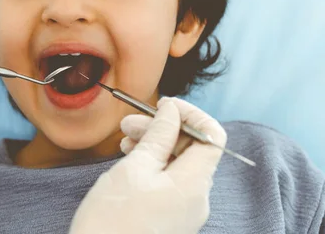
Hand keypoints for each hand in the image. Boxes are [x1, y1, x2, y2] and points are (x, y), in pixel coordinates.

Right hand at [69, 97, 226, 233]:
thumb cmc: (112, 220)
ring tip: (124, 141)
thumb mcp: (134, 168)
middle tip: (130, 123)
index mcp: (194, 184)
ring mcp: (185, 211)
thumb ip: (158, 135)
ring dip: (155, 145)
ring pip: (179, 164)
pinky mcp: (171, 218)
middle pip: (193, 149)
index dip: (191, 114)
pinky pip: (170, 182)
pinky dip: (153, 165)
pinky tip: (130, 159)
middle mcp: (197, 198)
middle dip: (164, 129)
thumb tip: (172, 111)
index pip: (212, 136)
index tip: (164, 106)